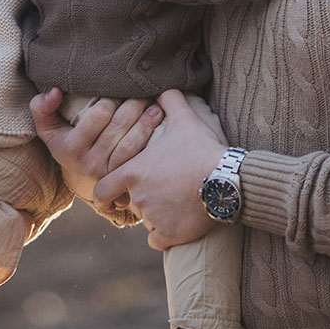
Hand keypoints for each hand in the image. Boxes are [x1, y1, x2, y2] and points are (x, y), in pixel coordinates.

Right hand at [30, 88, 163, 211]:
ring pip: (133, 140)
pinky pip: (140, 154)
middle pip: (119, 125)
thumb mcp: (48, 129)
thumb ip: (41, 107)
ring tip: (156, 104)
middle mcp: (90, 162)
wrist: (80, 180)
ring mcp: (109, 173)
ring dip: (147, 119)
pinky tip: (158, 120)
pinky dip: (151, 135)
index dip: (112, 98)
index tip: (119, 88)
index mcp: (72, 147)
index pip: (99, 114)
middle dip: (134, 104)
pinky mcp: (124, 178)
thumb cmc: (66, 144)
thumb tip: (55, 91)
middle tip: (144, 91)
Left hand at [94, 89, 222, 250]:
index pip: (102, 189)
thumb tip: (163, 87)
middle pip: (130, 204)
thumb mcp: (184, 119)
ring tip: (175, 204)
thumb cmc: (202, 149)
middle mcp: (138, 198)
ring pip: (146, 222)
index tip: (111, 196)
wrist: (227, 180)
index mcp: (133, 173)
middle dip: (140, 201)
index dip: (106, 193)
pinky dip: (164, 235)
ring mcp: (153, 218)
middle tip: (159, 194)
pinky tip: (176, 224)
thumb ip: (169, 101)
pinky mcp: (169, 234)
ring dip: (155, 216)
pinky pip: (158, 240)